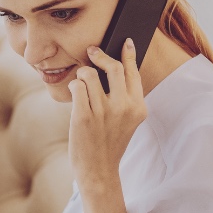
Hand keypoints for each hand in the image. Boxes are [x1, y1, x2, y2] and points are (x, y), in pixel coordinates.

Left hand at [66, 38, 147, 193]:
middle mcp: (124, 107)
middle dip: (100, 55)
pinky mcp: (85, 116)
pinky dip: (74, 86)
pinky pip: (77, 86)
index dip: (128, 54)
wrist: (99, 170)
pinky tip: (75, 92)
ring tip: (81, 82)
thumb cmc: (110, 144)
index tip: (125, 42)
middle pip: (113, 67)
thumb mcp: (127, 122)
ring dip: (82, 74)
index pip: (133, 72)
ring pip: (90, 75)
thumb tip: (113, 68)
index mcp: (138, 107)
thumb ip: (125, 99)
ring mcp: (104, 112)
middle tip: (92, 51)